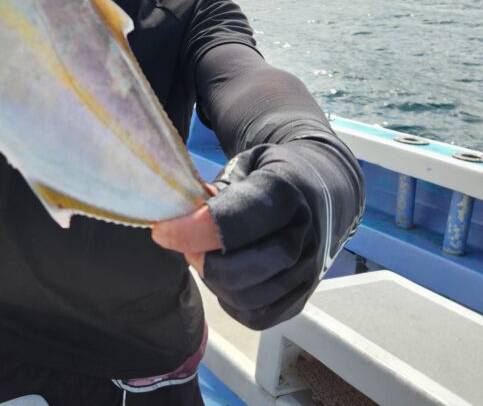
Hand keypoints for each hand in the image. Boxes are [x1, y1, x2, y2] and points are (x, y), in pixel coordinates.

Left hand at [154, 143, 352, 330]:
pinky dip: (230, 302)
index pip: (238, 221)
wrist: (319, 192)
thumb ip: (216, 188)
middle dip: (203, 261)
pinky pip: (258, 316)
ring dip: (214, 282)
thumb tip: (183, 213)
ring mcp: (308, 271)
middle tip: (185, 243)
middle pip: (242, 269)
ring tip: (206, 256)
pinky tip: (223, 278)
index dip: (195, 230)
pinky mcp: (302, 297)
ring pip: (247, 297)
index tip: (163, 232)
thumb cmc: (271, 176)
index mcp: (286, 193)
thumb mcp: (245, 166)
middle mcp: (303, 235)